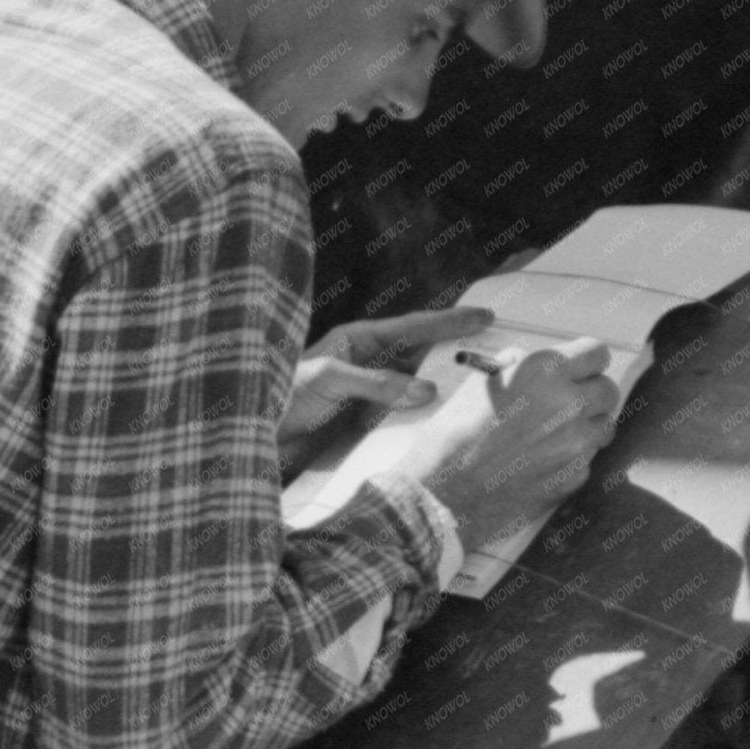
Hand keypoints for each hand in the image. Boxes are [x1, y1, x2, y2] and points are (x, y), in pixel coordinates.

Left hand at [279, 307, 491, 475]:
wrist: (253, 432)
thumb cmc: (281, 394)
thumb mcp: (328, 379)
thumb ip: (375, 383)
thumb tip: (427, 389)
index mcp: (357, 340)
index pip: (412, 327)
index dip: (449, 322)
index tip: (484, 316)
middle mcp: (367, 363)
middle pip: (421, 355)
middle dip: (456, 353)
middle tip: (497, 353)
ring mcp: (368, 394)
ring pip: (417, 387)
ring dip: (444, 390)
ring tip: (481, 392)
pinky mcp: (364, 424)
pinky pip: (404, 418)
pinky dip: (425, 421)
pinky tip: (443, 428)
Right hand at [396, 335, 620, 550]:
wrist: (446, 491)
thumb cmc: (455, 433)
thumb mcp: (479, 382)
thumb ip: (514, 366)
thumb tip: (527, 362)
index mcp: (544, 370)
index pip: (596, 352)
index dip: (586, 358)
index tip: (580, 364)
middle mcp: (569, 404)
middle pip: (609, 389)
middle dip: (591, 391)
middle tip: (568, 397)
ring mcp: (577, 444)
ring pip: (605, 425)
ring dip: (587, 424)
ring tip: (553, 429)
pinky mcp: (575, 477)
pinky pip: (588, 458)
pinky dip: (573, 455)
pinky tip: (541, 457)